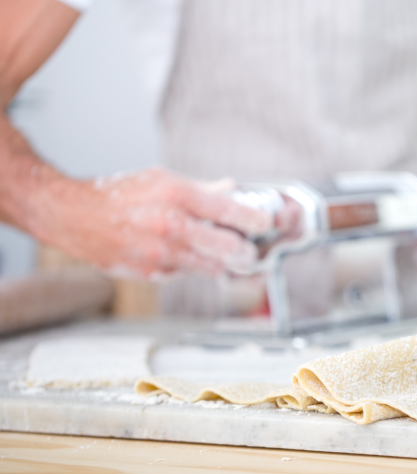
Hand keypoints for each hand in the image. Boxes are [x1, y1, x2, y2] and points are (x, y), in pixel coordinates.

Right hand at [33, 167, 278, 277]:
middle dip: (245, 252)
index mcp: (175, 195)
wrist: (72, 215)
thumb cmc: (117, 194)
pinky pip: (185, 274)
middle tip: (250, 251)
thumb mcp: (161, 179)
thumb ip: (201, 188)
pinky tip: (186, 256)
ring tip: (224, 255)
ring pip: (211, 267)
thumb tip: (231, 190)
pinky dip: (191, 267)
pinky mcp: (151, 273)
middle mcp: (170, 226)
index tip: (265, 223)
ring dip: (222, 263)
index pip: (227, 210)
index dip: (253, 220)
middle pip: (227, 249)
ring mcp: (161, 253)